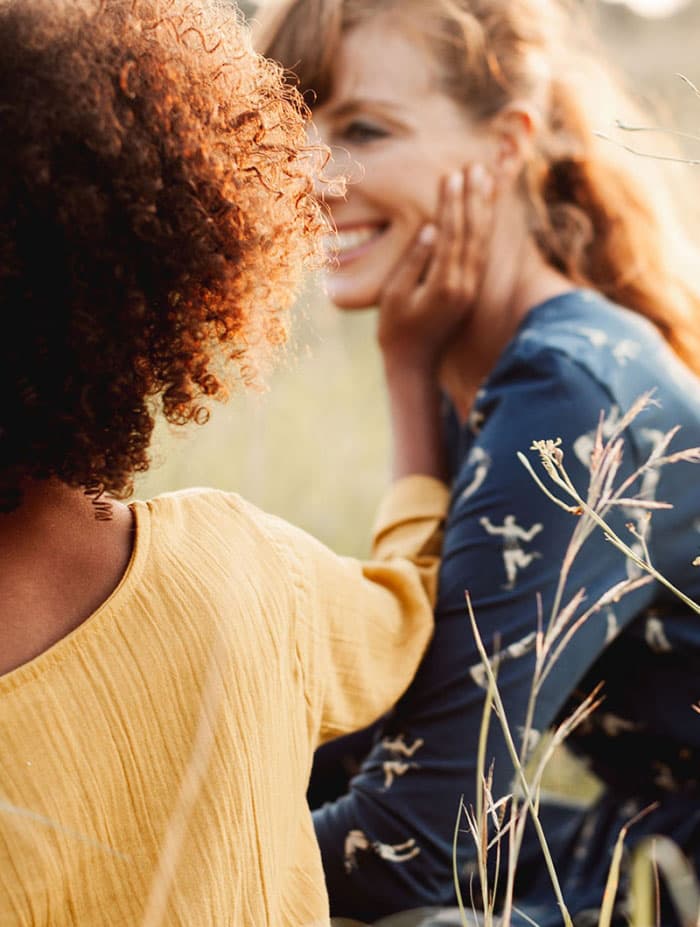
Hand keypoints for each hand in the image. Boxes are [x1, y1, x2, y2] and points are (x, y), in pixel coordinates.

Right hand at [377, 163, 495, 372]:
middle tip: (474, 168)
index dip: (453, 204)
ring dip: (483, 209)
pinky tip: (483, 211)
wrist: (414, 364)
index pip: (452, 234)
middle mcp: (464, 285)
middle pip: (472, 233)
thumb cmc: (396, 330)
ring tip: (485, 181)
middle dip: (473, 199)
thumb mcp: (395, 296)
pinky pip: (481, 253)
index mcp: (445, 284)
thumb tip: (431, 229)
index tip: (452, 176)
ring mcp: (470, 289)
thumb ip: (414, 262)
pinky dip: (483, 228)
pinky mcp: (470, 291)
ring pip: (482, 241)